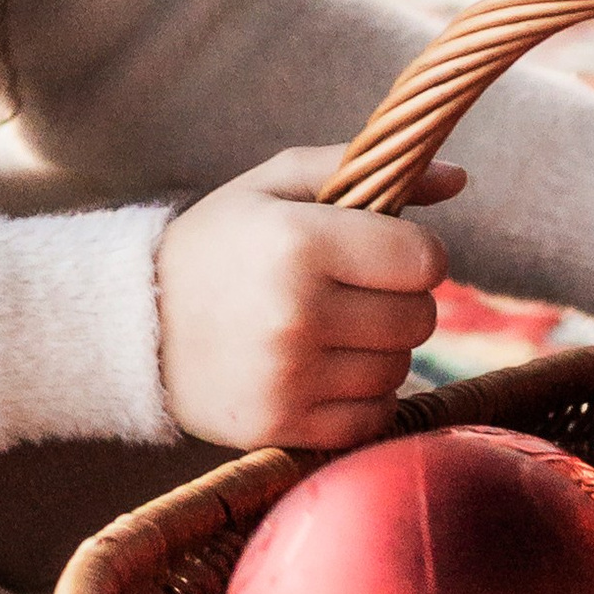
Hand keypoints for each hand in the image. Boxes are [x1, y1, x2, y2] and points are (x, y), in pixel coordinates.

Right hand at [155, 147, 464, 451]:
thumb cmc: (216, 243)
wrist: (132, 325)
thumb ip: (362, 168)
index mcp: (299, 241)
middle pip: (420, 317)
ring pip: (399, 368)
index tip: (384, 253)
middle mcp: (297, 312)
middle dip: (400, 301)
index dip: (415, 254)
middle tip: (355, 292)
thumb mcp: (273, 186)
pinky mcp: (281, 426)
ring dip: (380, 349)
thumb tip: (461, 178)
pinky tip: (324, 371)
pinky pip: (371, 417)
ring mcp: (289, 376)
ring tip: (331, 331)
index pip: (425, 259)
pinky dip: (362, 397)